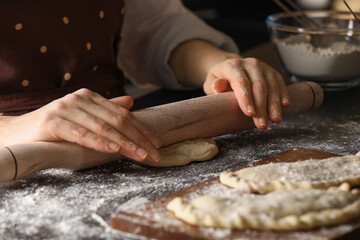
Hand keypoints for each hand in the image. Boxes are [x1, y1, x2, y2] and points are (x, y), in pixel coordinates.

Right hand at [1, 89, 160, 161]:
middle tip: (154, 154)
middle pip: (117, 120)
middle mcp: (80, 98)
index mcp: (90, 97)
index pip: (123, 114)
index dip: (142, 129)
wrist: (17, 131)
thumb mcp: (83, 117)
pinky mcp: (53, 121)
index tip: (156, 144)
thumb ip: (106, 109)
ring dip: (125, 143)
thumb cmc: (54, 127)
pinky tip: (113, 149)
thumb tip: (129, 102)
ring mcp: (66, 108)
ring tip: (141, 155)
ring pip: (103, 127)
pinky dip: (99, 141)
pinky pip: (81, 133)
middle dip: (139, 139)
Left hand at [203, 57, 289, 128]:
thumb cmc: (219, 80)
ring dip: (274, 104)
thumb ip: (212, 86)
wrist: (231, 69)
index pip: (241, 82)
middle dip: (261, 107)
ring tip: (275, 119)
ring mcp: (263, 67)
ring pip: (271, 86)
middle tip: (262, 124)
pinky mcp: (272, 72)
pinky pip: (280, 83)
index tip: (250, 113)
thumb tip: (218, 87)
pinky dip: (283, 94)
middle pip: (258, 86)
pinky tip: (285, 106)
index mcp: (233, 66)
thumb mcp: (210, 82)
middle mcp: (250, 64)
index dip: (246, 98)